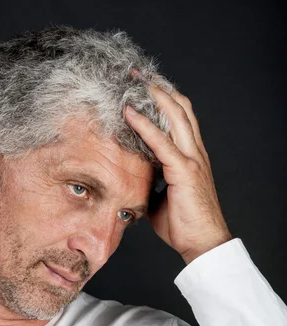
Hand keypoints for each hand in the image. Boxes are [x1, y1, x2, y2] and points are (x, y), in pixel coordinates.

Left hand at [124, 80, 232, 264]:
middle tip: (137, 74)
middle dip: (159, 88)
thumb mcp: (162, 199)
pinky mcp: (184, 171)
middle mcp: (195, 152)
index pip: (181, 119)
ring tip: (135, 81)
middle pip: (180, 108)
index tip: (145, 87)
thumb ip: (151, 184)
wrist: (203, 243)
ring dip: (154, 96)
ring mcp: (192, 160)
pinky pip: (163, 142)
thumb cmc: (184, 225)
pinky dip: (146, 125)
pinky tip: (130, 113)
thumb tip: (133, 181)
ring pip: (176, 116)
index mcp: (191, 157)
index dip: (165, 100)